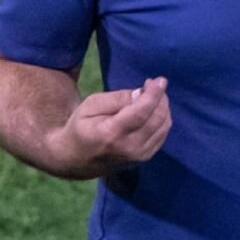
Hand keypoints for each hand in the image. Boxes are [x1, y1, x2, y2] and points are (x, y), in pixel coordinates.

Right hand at [48, 77, 171, 176]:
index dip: (154, 94)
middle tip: (152, 85)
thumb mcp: (91, 105)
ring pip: (164, 126)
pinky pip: (162, 134)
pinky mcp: (144, 158)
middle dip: (160, 97)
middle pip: (157, 118)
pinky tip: (152, 110)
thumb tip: (142, 93)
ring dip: (163, 107)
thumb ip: (118, 98)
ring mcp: (139, 156)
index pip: (141, 112)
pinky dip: (162, 118)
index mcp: (112, 133)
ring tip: (151, 96)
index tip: (161, 80)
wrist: (75, 159)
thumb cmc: (81, 127)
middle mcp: (129, 148)